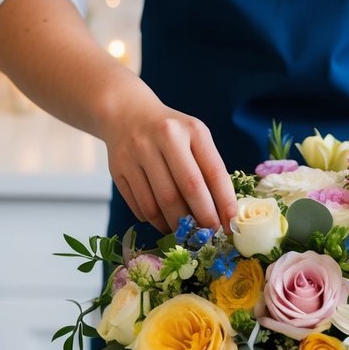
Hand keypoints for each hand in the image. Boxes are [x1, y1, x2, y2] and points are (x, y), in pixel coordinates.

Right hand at [101, 90, 237, 232]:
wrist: (126, 114)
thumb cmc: (170, 133)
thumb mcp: (195, 138)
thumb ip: (208, 170)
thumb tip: (222, 215)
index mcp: (192, 130)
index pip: (214, 172)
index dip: (224, 203)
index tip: (230, 225)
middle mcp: (164, 137)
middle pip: (188, 189)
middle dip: (202, 218)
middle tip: (208, 235)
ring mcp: (137, 153)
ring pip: (160, 203)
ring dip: (176, 225)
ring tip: (185, 232)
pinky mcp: (118, 169)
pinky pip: (140, 206)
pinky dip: (155, 221)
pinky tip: (163, 221)